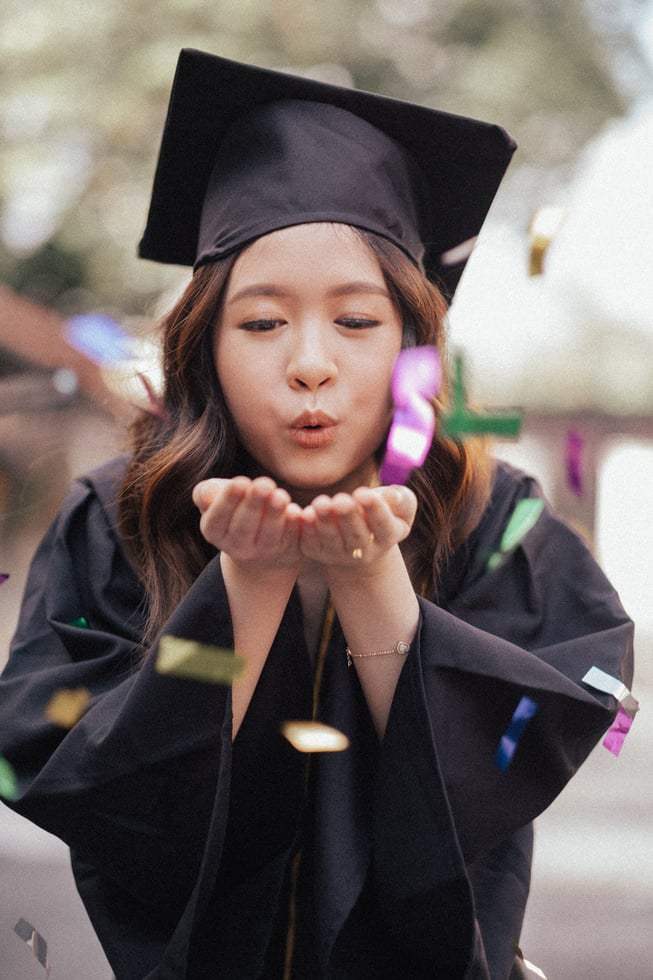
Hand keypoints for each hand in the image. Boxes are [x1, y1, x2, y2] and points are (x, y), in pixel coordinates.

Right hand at [192, 476, 303, 570]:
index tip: (240, 482)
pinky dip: (293, 527)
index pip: (217, 519)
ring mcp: (264, 553)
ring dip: (275, 514)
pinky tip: (296, 512)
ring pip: (269, 535)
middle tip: (264, 484)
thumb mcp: (217, 500)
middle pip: (243, 527)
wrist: (261, 545)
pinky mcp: (288, 551)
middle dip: (254, 505)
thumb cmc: (235, 510)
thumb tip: (207, 492)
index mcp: (214, 531)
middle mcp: (237, 547)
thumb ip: (207, 493)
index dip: (228, 501)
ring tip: (280, 496)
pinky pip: (291, 539)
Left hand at [299, 484, 415, 568]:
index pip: (383, 525)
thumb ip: (402, 500)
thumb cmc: (382, 513)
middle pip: (356, 536)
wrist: (360, 541)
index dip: (375, 510)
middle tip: (341, 500)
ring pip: (332, 539)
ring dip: (325, 522)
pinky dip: (308, 530)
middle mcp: (365, 551)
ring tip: (321, 503)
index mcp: (388, 536)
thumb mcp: (400, 507)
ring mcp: (339, 554)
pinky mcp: (318, 552)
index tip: (364, 493)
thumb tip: (393, 496)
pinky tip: (304, 514)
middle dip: (348, 517)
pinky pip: (311, 542)